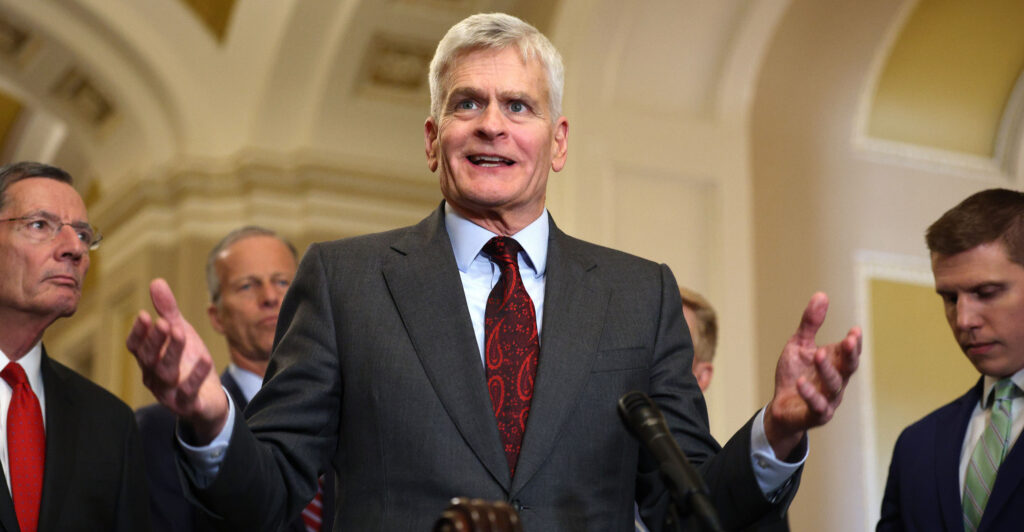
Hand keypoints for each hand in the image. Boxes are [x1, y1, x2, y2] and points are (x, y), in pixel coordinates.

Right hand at [126, 278, 227, 443]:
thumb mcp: (181, 333)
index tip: (143, 314)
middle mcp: (154, 377)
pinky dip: (196, 376)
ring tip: (180, 332)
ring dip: (172, 352)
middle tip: (163, 322)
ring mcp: (169, 393)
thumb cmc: (190, 363)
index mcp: (149, 360)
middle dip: (155, 340)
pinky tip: (206, 359)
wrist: (210, 399)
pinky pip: (188, 393)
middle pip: (149, 358)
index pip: (136, 347)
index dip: (138, 333)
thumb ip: (168, 311)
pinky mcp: (188, 405)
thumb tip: (156, 281)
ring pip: (166, 374)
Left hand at [764, 292, 861, 458]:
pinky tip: (802, 382)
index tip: (855, 330)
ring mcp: (829, 399)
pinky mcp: (816, 415)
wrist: (782, 407)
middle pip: (848, 368)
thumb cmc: (795, 374)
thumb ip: (810, 323)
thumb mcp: (799, 345)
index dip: (854, 343)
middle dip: (850, 354)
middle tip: (849, 340)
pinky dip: (810, 394)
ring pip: (833, 385)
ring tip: (818, 354)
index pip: (849, 353)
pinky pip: (817, 406)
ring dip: (827, 370)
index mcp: (835, 364)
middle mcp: (837, 382)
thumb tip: (822, 294)